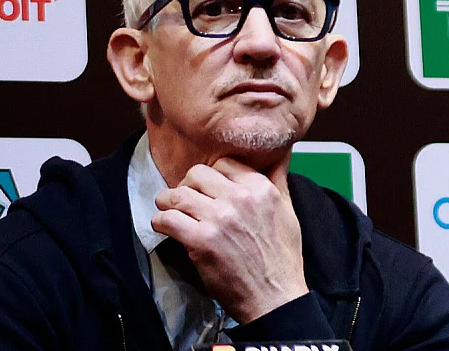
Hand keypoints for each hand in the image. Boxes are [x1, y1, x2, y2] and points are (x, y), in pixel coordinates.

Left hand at [151, 157, 307, 322]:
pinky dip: (160, 222)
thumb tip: (282, 150)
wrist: (276, 298)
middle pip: (197, 174)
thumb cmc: (282, 258)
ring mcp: (219, 219)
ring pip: (178, 195)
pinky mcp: (201, 241)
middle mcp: (239, 199)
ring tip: (168, 210)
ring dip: (168, 203)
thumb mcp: (288, 211)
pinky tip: (164, 227)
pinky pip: (168, 219)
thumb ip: (279, 178)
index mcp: (260, 188)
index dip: (211, 175)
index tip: (205, 188)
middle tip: (184, 200)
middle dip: (187, 185)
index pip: (224, 163)